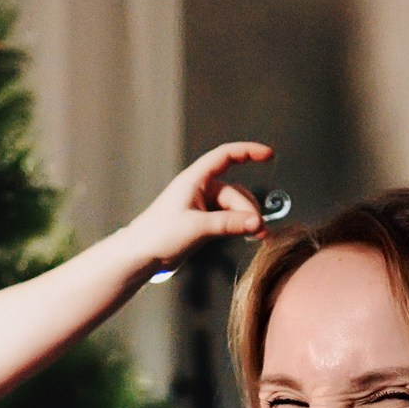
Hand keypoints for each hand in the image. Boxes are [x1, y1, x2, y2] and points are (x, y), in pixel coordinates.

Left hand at [119, 142, 275, 273]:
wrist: (140, 255)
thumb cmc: (159, 235)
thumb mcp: (197, 227)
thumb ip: (229, 223)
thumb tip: (257, 222)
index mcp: (195, 180)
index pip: (225, 156)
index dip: (248, 152)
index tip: (269, 154)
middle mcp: (200, 189)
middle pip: (235, 192)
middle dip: (249, 209)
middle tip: (259, 229)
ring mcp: (202, 206)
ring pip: (234, 207)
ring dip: (246, 220)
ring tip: (257, 236)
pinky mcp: (202, 222)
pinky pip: (227, 218)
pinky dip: (238, 226)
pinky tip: (247, 235)